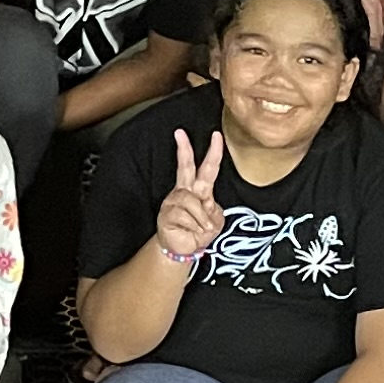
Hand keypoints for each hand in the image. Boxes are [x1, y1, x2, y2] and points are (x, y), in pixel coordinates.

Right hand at [152, 129, 227, 264]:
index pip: (207, 168)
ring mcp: (173, 202)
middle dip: (183, 149)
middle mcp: (185, 192)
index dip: (213, 152)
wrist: (185, 250)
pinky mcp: (166, 214)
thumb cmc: (200, 233)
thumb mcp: (215, 221)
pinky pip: (185, 217)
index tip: (216, 135)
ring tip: (203, 231)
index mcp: (199, 190)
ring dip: (202, 219)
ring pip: (191, 202)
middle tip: (180, 132)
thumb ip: (213, 210)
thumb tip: (205, 205)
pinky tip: (191, 233)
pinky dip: (194, 228)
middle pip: (185, 167)